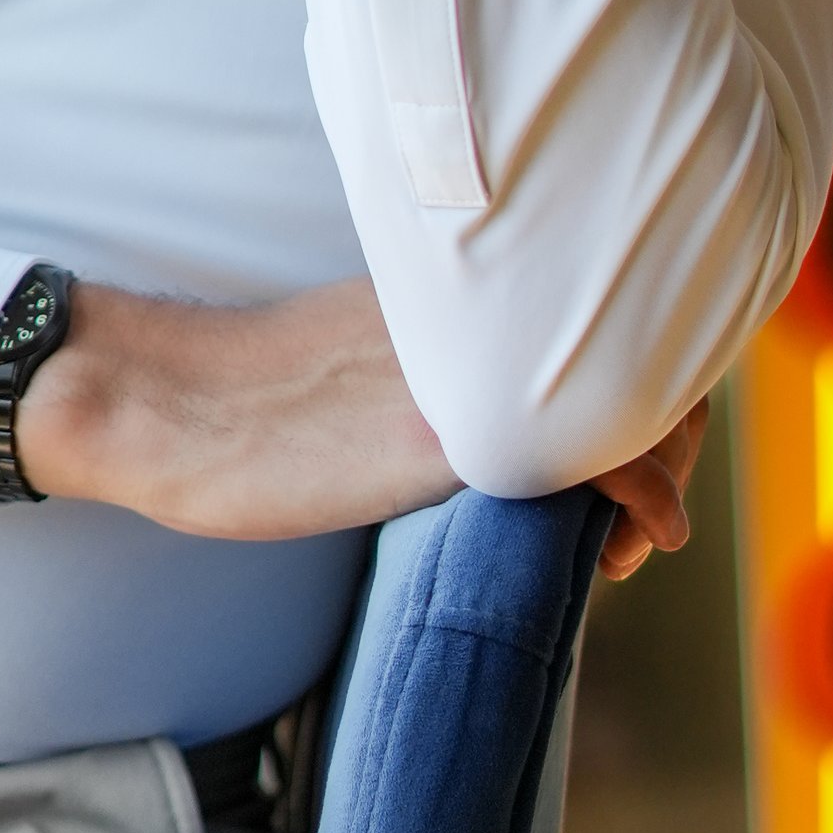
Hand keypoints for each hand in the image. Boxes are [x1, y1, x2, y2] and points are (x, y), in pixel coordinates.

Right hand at [16, 271, 712, 571]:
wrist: (167, 402)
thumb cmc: (241, 401)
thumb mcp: (358, 357)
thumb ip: (429, 362)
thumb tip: (479, 411)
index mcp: (451, 294)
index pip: (589, 315)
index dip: (637, 381)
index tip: (633, 447)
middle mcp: (475, 322)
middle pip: (630, 353)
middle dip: (665, 431)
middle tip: (644, 512)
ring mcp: (469, 376)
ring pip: (623, 402)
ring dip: (660, 469)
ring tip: (637, 536)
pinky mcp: (454, 438)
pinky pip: (590, 453)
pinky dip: (641, 494)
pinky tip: (636, 538)